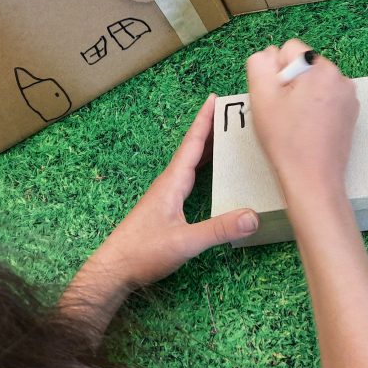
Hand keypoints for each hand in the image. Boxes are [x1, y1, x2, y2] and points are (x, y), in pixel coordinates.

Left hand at [62, 96, 259, 334]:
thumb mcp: (185, 242)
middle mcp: (169, 183)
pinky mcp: (166, 208)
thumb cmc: (143, 253)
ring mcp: (166, 195)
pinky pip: (189, 177)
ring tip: (226, 135)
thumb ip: (218, 230)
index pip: (192, 144)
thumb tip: (254, 216)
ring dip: (206, 147)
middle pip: (192, 148)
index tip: (215, 98)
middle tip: (231, 112)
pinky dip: (202, 167)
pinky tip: (211, 172)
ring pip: (190, 163)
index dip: (204, 121)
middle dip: (210, 128)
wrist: (113, 270)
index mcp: (172, 183)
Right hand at [246, 39, 358, 202]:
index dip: (275, 73)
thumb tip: (269, 55)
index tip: (276, 99)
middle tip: (283, 113)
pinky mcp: (351, 114)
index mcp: (322, 68)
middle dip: (290, 84)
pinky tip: (307, 129)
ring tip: (295, 123)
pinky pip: (325, 98)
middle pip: (303, 66)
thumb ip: (259, 64)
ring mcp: (349, 97)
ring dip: (301, 96)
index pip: (288, 50)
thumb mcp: (261, 96)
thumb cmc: (286, 140)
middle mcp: (341, 77)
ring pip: (313, 83)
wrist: (312, 180)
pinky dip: (314, 108)